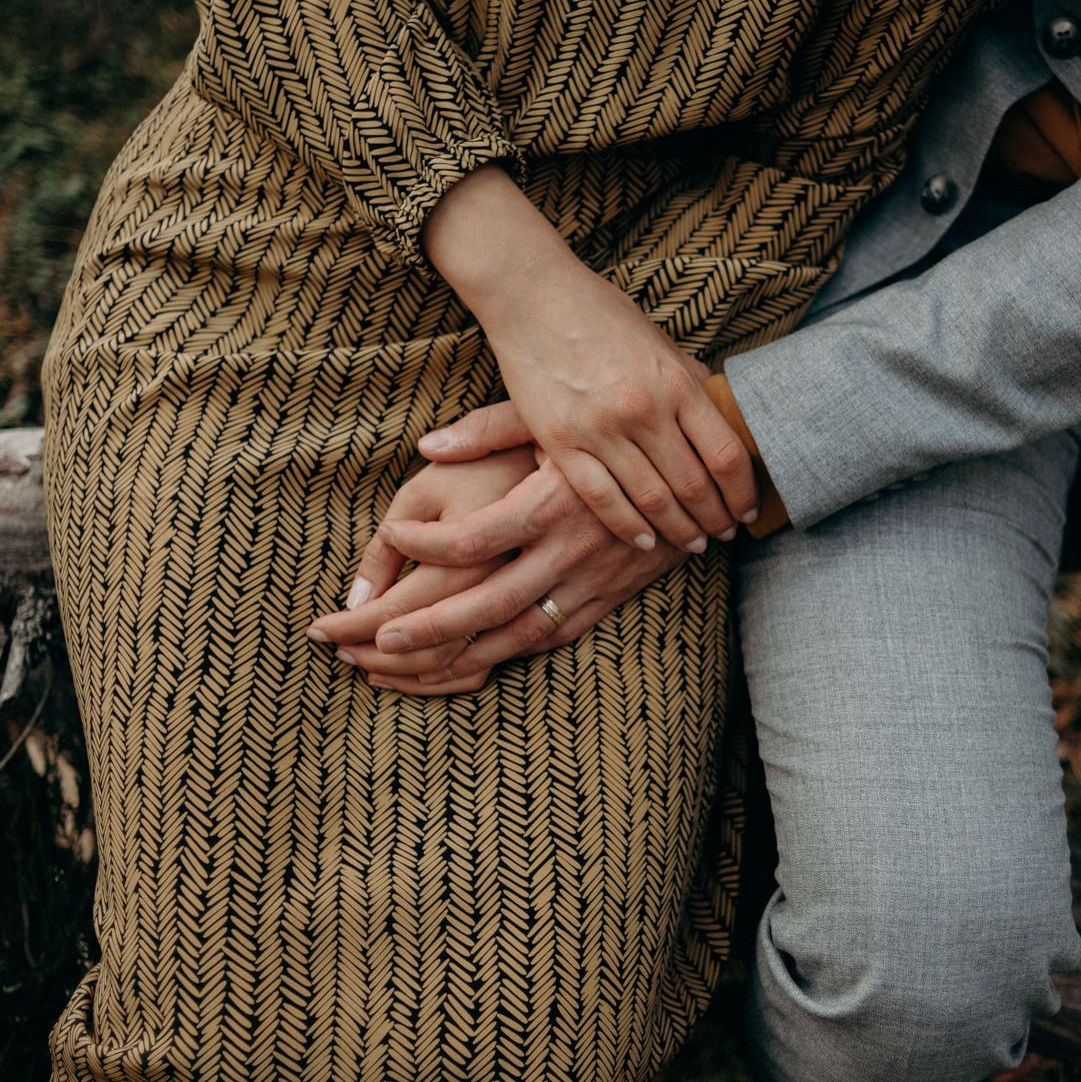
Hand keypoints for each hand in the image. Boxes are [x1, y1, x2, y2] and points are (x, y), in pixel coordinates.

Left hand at [309, 451, 687, 695]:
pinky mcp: (610, 597)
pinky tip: (470, 659)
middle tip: (372, 642)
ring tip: (405, 666)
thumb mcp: (557, 414)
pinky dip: (509, 653)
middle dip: (426, 629)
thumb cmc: (621, 429)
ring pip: (517, 635)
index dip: (424, 543)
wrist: (709, 465)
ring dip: (459, 656)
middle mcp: (570, 551)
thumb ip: (490, 427)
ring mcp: (593, 581)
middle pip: (486, 605)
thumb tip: (427, 445)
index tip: (391, 533)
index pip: (472, 539)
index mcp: (551, 502)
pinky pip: (553, 637)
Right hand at [422, 166, 758, 552]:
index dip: (743, 493)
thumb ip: (693, 383)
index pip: (726, 456)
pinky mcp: (561, 442)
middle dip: (716, 518)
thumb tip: (727, 420)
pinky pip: (603, 500)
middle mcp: (644, 409)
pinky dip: (629, 528)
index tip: (748, 510)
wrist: (533, 296)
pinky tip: (646, 542)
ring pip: (653, 500)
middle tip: (724, 534)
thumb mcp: (661, 343)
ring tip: (693, 542)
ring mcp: (601, 429)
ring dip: (679, 530)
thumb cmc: (602, 314)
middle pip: (694, 485)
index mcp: (677, 382)